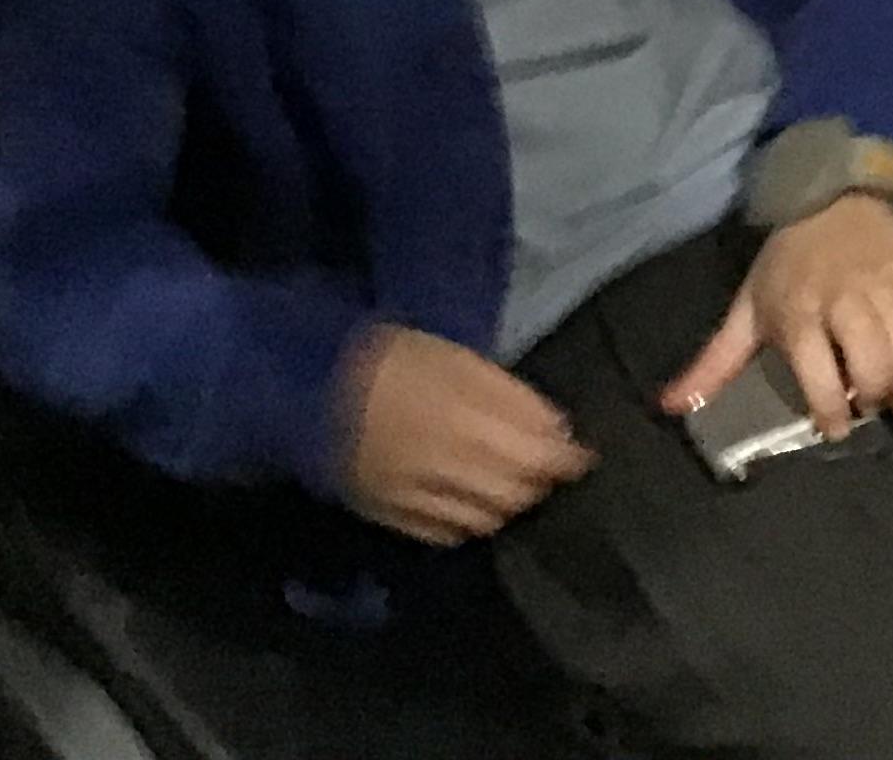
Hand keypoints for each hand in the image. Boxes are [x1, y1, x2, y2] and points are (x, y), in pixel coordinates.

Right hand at [341, 324, 593, 545]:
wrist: (308, 387)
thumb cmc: (392, 360)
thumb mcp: (457, 358)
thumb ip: (510, 396)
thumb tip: (557, 429)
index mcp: (462, 418)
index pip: (535, 456)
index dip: (566, 460)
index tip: (584, 457)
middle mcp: (442, 464)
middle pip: (514, 493)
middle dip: (539, 483)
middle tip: (547, 468)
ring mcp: (412, 497)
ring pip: (485, 520)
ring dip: (508, 504)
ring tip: (512, 484)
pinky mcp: (387, 516)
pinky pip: (444, 535)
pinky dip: (468, 524)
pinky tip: (471, 504)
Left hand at [660, 194, 892, 440]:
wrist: (829, 191)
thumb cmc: (787, 260)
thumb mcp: (747, 308)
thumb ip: (715, 363)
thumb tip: (671, 407)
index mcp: (797, 312)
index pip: (819, 374)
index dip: (830, 412)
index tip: (836, 430)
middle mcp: (843, 299)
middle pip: (870, 361)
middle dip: (876, 397)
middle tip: (875, 410)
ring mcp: (883, 280)